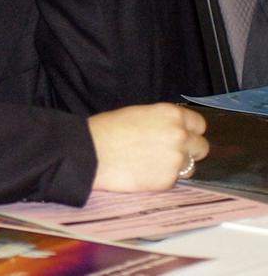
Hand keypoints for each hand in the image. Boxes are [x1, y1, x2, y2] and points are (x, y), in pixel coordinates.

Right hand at [88, 103, 207, 191]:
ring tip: (154, 164)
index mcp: (171, 114)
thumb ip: (160, 121)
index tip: (181, 136)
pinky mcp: (169, 180)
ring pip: (191, 166)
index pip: (199, 124)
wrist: (91, 153)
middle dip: (189, 150)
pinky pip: (174, 180)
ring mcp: (176, 159)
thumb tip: (171, 129)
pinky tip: (144, 173)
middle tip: (168, 152)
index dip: (189, 130)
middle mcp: (179, 135)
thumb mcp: (136, 114)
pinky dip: (163, 178)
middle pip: (202, 146)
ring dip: (178, 166)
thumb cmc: (105, 129)